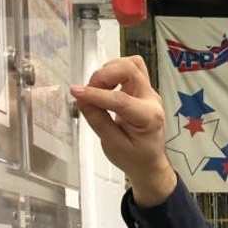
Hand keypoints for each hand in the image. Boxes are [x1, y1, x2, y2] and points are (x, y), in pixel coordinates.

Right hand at [70, 55, 177, 206]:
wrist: (150, 163)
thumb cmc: (134, 158)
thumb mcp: (113, 146)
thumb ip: (98, 121)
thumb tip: (81, 100)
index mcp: (149, 118)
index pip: (121, 100)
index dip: (96, 94)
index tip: (75, 92)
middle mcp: (152, 100)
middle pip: (131, 69)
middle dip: (105, 74)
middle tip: (89, 90)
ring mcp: (148, 92)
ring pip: (132, 64)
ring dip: (110, 70)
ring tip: (97, 89)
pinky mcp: (142, 89)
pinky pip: (130, 68)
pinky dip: (113, 71)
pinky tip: (104, 86)